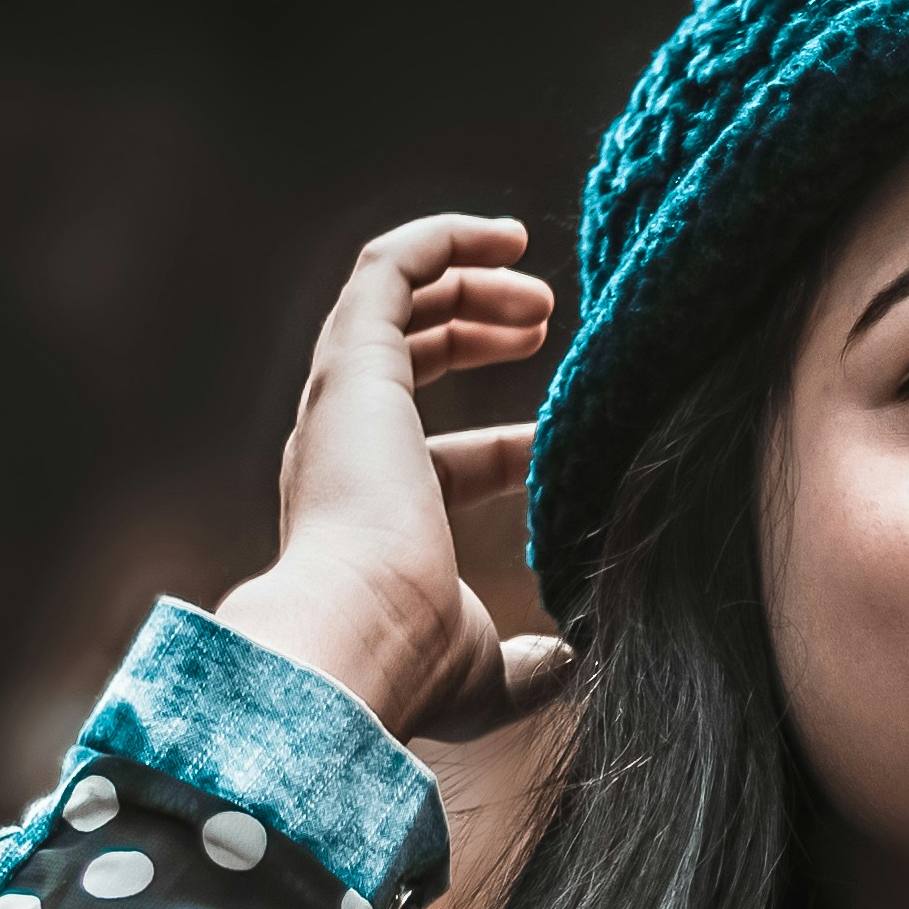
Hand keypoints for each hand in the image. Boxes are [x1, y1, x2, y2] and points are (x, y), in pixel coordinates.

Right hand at [216, 214, 567, 741]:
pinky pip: (387, 269)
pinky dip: (441, 240)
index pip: (442, 457)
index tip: (562, 438)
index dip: (507, 444)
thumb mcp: (483, 671)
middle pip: (406, 361)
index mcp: (368, 517)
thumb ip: (523, 666)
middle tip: (545, 320)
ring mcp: (344, 402)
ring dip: (466, 279)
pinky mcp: (353, 362)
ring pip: (393, 303)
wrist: (359, 638)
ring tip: (537, 281)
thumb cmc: (409, 663)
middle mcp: (344, 450)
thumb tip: (565, 663)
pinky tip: (503, 237)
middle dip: (475, 330)